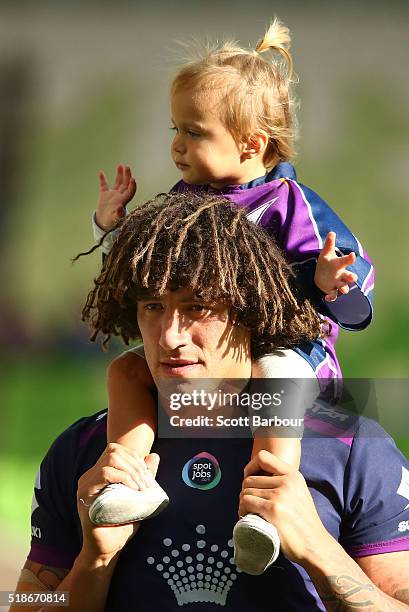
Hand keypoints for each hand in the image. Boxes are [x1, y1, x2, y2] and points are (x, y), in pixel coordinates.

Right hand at [76, 443, 158, 561]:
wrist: (108, 549)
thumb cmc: (121, 524)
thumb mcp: (137, 496)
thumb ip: (144, 476)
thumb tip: (154, 456)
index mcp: (99, 473)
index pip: (116, 449)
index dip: (134, 457)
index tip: (147, 475)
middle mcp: (89, 476)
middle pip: (114, 451)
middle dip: (136, 464)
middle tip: (147, 483)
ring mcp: (85, 485)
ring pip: (111, 459)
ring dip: (132, 471)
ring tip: (141, 487)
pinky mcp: (85, 496)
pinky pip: (105, 474)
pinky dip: (125, 478)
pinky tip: (134, 490)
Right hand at [95, 164, 136, 230]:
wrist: (104, 224)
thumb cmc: (111, 223)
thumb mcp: (115, 220)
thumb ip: (118, 214)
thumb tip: (120, 208)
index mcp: (123, 202)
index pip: (130, 191)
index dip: (132, 185)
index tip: (133, 178)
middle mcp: (119, 197)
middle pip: (126, 184)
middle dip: (127, 176)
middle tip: (127, 166)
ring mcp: (112, 195)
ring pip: (118, 183)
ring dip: (119, 174)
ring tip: (120, 165)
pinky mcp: (104, 195)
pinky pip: (104, 185)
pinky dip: (102, 179)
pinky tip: (101, 172)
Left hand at [238, 450, 331, 564]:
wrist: (315, 545)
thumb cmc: (303, 523)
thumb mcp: (298, 493)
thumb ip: (282, 482)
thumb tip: (257, 477)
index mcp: (293, 475)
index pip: (263, 457)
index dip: (251, 468)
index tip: (250, 483)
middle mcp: (287, 481)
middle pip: (250, 479)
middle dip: (245, 492)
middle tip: (249, 506)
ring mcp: (280, 495)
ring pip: (246, 491)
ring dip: (243, 503)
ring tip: (248, 513)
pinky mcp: (273, 509)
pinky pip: (246, 502)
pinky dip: (242, 510)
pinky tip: (246, 517)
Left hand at [314, 232, 357, 301]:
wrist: (322, 275)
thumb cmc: (327, 262)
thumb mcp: (326, 253)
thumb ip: (329, 244)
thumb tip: (332, 232)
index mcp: (340, 264)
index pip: (347, 261)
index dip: (350, 258)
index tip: (352, 255)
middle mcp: (341, 275)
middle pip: (350, 277)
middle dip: (352, 277)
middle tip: (353, 277)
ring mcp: (337, 283)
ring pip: (344, 287)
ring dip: (344, 288)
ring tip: (343, 290)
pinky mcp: (331, 290)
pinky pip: (333, 295)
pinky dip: (331, 297)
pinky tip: (326, 298)